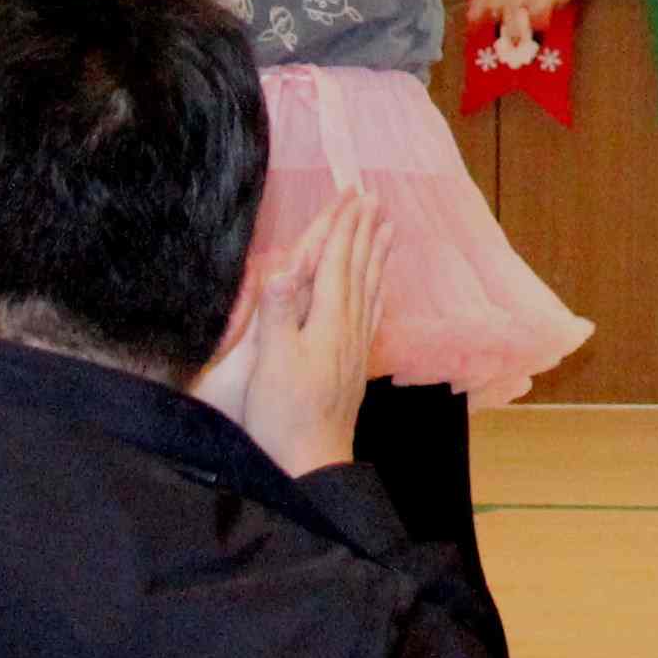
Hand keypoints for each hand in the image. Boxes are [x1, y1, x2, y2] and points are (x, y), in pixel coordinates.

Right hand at [192, 190, 389, 479]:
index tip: (352, 195)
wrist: (310, 462)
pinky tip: (379, 289)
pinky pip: (370, 315)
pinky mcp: (353, 365)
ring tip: (387, 230)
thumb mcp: (270, 363)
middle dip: (362, 232)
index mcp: (325, 321)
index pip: (335, 263)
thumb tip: (281, 267)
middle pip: (357, 269)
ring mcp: (353, 347)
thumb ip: (277, 314)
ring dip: (375, 256)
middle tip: (373, 198)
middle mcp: (346, 328)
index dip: (342, 228)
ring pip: (368, 289)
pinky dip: (376, 292)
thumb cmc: (283, 415)